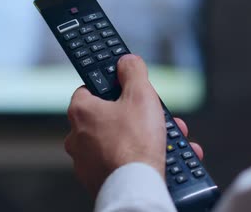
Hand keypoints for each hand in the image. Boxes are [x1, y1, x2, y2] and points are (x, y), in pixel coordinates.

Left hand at [64, 54, 203, 196]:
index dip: (112, 86)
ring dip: (147, 139)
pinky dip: (141, 160)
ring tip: (172, 141)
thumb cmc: (134, 145)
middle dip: (139, 116)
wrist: (136, 189)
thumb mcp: (140, 96)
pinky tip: (166, 160)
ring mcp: (86, 161)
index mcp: (81, 112)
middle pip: (110, 117)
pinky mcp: (98, 180)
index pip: (90, 89)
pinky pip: (122, 164)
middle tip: (158, 117)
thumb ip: (133, 73)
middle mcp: (77, 137)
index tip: (127, 86)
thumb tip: (127, 61)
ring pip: (120, 142)